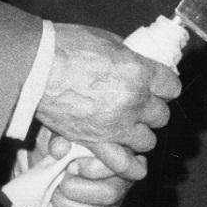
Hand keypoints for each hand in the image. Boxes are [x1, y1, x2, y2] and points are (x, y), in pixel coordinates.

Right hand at [37, 24, 180, 178]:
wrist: (34, 66)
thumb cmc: (67, 46)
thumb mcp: (108, 41)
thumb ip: (130, 59)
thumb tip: (139, 66)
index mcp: (140, 72)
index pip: (172, 87)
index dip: (165, 86)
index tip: (157, 85)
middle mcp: (134, 101)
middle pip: (162, 115)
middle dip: (152, 109)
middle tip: (139, 104)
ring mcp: (116, 125)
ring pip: (148, 140)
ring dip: (140, 133)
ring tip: (128, 126)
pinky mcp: (96, 142)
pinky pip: (125, 164)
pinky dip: (131, 165)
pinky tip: (131, 159)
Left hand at [39, 132, 131, 206]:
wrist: (53, 163)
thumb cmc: (67, 144)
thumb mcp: (64, 133)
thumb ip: (62, 137)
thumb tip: (59, 149)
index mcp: (120, 155)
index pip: (120, 165)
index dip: (93, 168)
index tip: (70, 165)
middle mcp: (122, 182)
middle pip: (110, 194)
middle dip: (77, 189)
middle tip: (60, 180)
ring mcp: (110, 206)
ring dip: (68, 206)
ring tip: (54, 193)